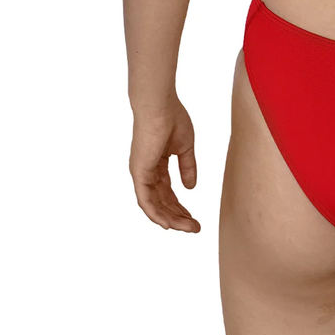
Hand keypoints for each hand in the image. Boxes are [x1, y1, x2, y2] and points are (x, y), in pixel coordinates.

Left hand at [129, 99, 200, 231]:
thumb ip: (188, 167)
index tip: (194, 217)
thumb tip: (191, 187)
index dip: (181, 206)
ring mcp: (141, 174)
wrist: (160, 106)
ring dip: (171, 219)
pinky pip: (146, 201)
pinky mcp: (139, 173)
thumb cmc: (173, 119)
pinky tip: (169, 225)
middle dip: (179, 216)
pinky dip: (156, 214)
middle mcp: (146, 172)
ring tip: (189, 228)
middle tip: (195, 228)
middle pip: (162, 202)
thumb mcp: (185, 148)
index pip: (168, 192)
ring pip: (155, 205)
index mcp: (156, 164)